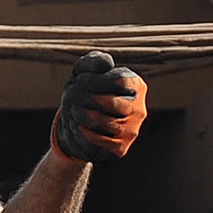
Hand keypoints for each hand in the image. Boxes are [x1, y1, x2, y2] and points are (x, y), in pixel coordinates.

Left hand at [52, 50, 145, 164]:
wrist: (74, 120)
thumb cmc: (82, 89)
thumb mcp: (84, 70)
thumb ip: (94, 61)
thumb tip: (106, 63)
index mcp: (136, 87)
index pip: (120, 81)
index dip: (95, 80)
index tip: (79, 80)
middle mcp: (139, 110)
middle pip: (110, 103)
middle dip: (84, 97)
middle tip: (73, 94)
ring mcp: (131, 132)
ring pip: (100, 123)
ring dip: (78, 114)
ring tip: (74, 109)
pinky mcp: (119, 150)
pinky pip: (94, 141)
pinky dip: (78, 132)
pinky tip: (75, 125)